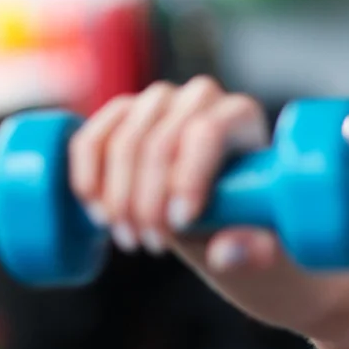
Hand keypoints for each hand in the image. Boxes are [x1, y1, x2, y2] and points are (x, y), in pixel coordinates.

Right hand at [67, 76, 282, 273]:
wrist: (225, 214)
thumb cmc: (248, 223)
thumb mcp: (262, 242)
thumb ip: (254, 250)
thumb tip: (225, 251)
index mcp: (241, 115)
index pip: (206, 132)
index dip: (187, 178)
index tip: (180, 224)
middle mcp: (200, 97)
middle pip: (160, 141)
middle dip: (149, 201)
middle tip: (153, 245)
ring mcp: (156, 102)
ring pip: (122, 142)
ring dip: (118, 200)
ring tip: (132, 240)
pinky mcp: (121, 115)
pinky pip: (89, 140)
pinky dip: (86, 179)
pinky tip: (99, 215)